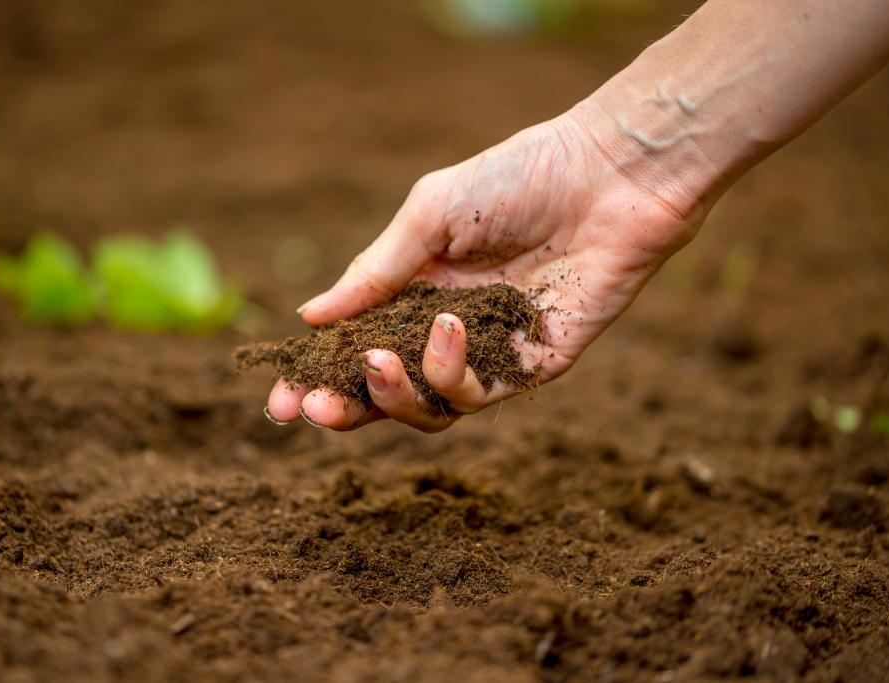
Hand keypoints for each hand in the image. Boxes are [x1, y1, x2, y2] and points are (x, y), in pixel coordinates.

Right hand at [266, 108, 702, 431]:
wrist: (608, 176)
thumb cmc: (518, 178)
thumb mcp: (429, 216)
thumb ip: (374, 272)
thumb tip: (309, 317)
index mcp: (414, 292)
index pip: (355, 347)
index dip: (317, 376)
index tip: (280, 397)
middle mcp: (445, 330)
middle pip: (385, 393)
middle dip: (345, 408)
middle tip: (314, 409)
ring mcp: (489, 353)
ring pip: (427, 408)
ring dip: (394, 394)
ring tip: (379, 357)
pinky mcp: (531, 367)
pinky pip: (479, 395)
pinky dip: (450, 371)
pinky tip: (448, 326)